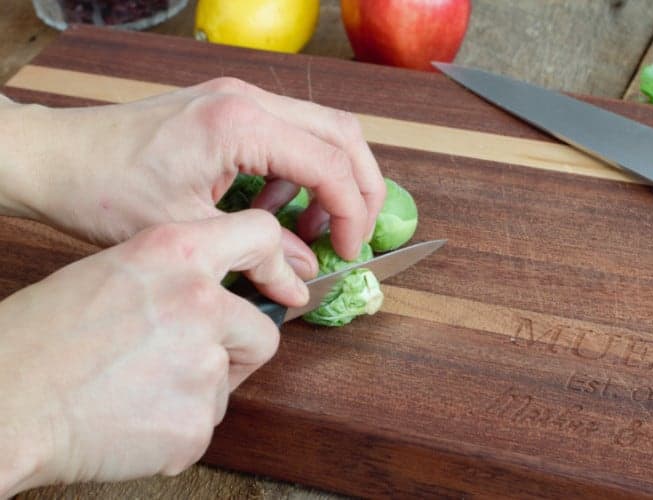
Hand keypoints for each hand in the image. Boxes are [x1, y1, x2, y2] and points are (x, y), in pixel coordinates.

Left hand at [0, 79, 385, 261]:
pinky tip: (273, 209)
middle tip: (353, 235)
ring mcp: (238, 99)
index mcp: (240, 124)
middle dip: (361, 188)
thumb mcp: (190, 230)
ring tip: (310, 229)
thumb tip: (306, 273)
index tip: (350, 250)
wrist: (53, 158)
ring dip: (331, 179)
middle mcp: (247, 100)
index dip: (352, 213)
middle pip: (342, 134)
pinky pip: (288, 135)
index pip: (331, 164)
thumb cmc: (104, 189)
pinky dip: (298, 173)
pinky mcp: (227, 110)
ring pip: (321, 130)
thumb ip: (261, 252)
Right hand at [0, 211, 305, 495]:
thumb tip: (217, 294)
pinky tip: (132, 417)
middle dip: (234, 352)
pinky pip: (204, 423)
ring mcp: (203, 363)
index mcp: (175, 253)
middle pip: (262, 333)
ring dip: (197, 391)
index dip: (274, 265)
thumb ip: (175, 276)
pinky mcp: (196, 421)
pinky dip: (176, 427)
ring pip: (227, 382)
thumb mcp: (112, 273)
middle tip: (186, 361)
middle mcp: (199, 301)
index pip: (260, 234)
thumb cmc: (41, 337)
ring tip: (138, 389)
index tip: (280, 286)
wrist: (6, 401)